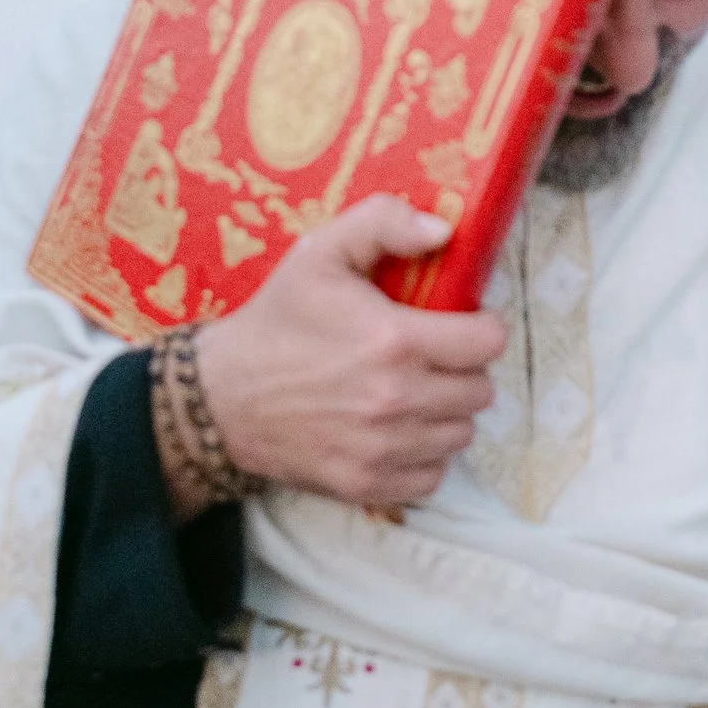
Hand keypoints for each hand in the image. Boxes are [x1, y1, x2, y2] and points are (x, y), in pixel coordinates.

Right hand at [190, 195, 506, 511]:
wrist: (218, 397)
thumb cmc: (277, 320)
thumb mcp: (321, 252)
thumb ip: (384, 223)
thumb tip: (444, 230)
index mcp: (393, 341)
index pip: (489, 343)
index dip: (482, 327)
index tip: (462, 324)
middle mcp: (395, 400)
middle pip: (480, 391)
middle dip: (464, 369)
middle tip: (433, 357)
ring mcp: (381, 448)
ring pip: (460, 434)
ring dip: (446, 413)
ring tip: (414, 391)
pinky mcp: (366, 484)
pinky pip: (431, 476)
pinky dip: (423, 455)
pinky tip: (397, 429)